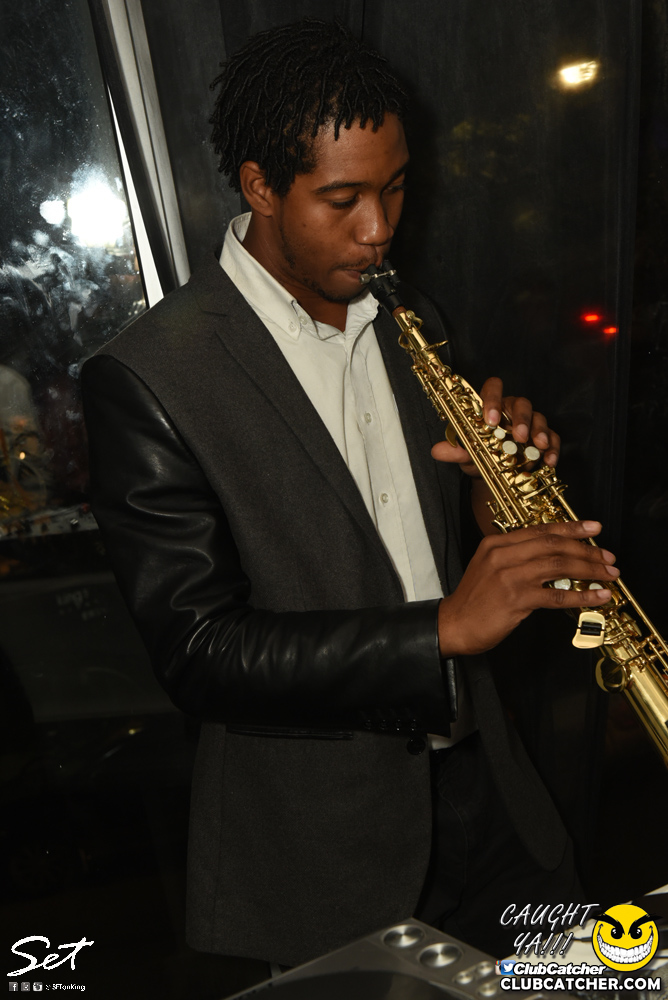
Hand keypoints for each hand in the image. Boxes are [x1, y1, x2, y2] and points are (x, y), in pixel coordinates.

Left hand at [430, 376, 559, 475]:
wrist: (494, 475)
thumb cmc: (480, 455)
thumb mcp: (466, 454)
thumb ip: (455, 451)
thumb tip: (437, 450)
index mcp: (491, 407)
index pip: (492, 389)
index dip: (492, 399)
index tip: (491, 420)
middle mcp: (512, 411)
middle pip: (521, 403)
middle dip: (521, 419)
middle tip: (518, 437)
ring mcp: (530, 422)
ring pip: (539, 417)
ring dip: (539, 431)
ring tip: (538, 447)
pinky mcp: (544, 437)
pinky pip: (553, 437)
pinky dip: (553, 448)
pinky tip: (549, 461)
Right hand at [437, 520, 618, 656]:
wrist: (454, 625)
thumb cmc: (474, 600)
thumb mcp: (489, 567)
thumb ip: (516, 556)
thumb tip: (553, 556)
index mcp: (496, 543)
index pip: (540, 530)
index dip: (570, 528)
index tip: (593, 528)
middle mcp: (503, 555)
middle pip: (553, 545)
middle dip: (586, 550)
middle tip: (607, 557)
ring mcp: (509, 576)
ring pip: (559, 566)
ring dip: (589, 570)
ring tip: (608, 575)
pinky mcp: (516, 599)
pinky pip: (557, 595)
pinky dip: (581, 595)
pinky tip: (597, 596)